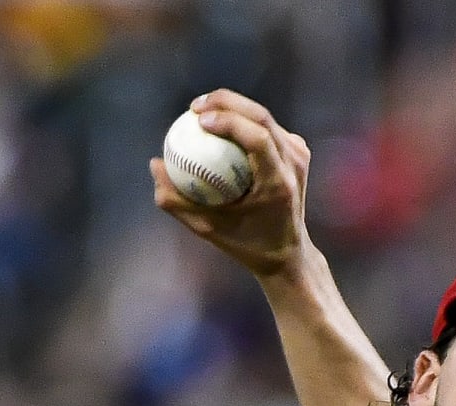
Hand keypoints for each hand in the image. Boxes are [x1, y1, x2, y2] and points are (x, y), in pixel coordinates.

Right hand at [151, 89, 311, 278]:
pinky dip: (241, 119)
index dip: (228, 120)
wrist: (288, 253)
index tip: (198, 119)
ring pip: (263, 116)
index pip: (258, 138)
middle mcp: (293, 165)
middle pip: (261, 116)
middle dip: (225, 101)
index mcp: (278, 183)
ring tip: (201, 109)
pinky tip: (219, 122)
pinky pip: (266, 125)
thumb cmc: (246, 244)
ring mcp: (299, 155)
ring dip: (232, 106)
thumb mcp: (207, 228)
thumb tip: (155, 163)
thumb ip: (177, 201)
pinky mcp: (298, 151)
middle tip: (194, 107)